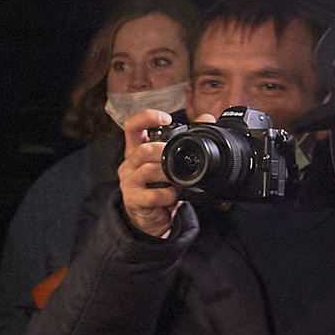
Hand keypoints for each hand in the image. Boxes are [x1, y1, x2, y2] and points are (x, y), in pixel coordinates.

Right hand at [116, 108, 179, 237]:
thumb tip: (206, 118)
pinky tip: (174, 196)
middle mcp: (129, 163)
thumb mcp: (173, 161)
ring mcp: (129, 182)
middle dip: (165, 153)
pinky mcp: (133, 200)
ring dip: (168, 175)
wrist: (152, 217)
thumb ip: (186, 139)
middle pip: (142, 149)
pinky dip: (168, 195)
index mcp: (137, 149)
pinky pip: (152, 195)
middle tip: (179, 158)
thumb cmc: (161, 186)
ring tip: (178, 180)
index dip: (146, 118)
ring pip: (147, 170)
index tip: (166, 119)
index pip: (132, 126)